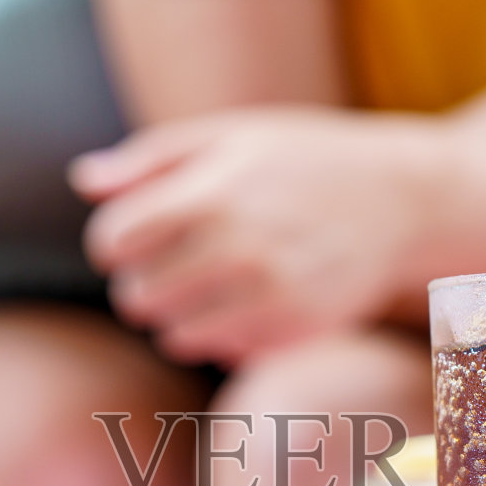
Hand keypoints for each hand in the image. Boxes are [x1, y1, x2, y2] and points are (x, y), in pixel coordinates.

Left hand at [72, 109, 441, 366]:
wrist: (402, 199)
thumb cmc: (303, 158)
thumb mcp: (229, 134)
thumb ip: (150, 158)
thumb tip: (84, 182)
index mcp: (209, 194)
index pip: (112, 242)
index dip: (112, 242)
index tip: (135, 236)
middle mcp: (237, 249)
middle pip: (136, 296)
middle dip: (141, 282)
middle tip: (168, 266)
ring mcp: (269, 296)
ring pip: (173, 335)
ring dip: (175, 316)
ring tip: (202, 287)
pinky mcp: (296, 330)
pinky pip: (222, 351)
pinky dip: (219, 335)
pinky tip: (242, 304)